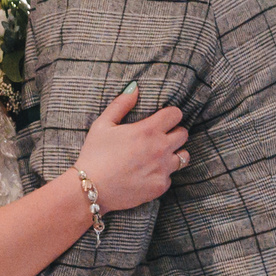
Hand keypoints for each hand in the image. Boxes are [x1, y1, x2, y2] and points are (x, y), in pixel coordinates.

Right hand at [73, 87, 187, 212]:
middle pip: (184, 134)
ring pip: (184, 157)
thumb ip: (121, 104)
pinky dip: (162, 174)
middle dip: (174, 133)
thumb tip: (135, 87)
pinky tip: (148, 174)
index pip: (176, 114)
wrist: (91, 188)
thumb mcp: (102, 124)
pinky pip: (170, 177)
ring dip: (174, 154)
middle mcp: (160, 148)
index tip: (163, 119)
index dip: (170, 115)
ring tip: (159, 156)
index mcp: (148, 130)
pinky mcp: (160, 186)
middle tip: (161, 137)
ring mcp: (162, 169)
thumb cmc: (94, 154)